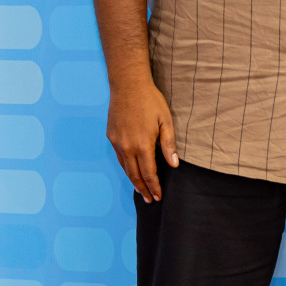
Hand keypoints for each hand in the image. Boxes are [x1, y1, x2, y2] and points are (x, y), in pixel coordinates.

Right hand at [107, 80, 178, 203]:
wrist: (128, 84)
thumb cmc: (150, 100)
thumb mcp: (165, 121)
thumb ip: (169, 144)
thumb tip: (174, 165)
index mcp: (142, 145)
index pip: (149, 173)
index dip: (154, 187)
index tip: (158, 197)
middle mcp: (127, 147)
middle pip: (135, 175)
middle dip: (143, 189)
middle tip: (150, 200)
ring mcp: (117, 142)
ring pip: (125, 168)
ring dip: (133, 180)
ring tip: (141, 190)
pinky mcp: (111, 136)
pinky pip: (119, 157)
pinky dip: (126, 167)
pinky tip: (131, 170)